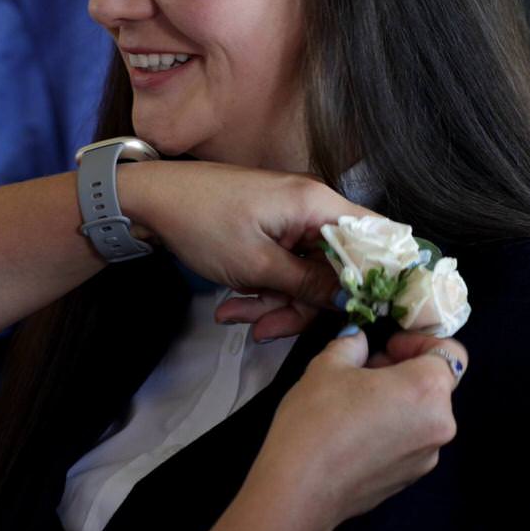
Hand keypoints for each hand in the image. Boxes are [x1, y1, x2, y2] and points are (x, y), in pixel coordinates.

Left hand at [119, 162, 361, 340]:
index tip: (366, 313)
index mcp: (317, 203)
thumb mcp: (256, 265)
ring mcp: (291, 219)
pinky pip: (283, 268)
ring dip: (274, 303)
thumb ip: (308, 285)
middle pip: (336, 268)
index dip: (379, 277)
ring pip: (305, 275)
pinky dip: (262, 289)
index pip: (376, 237)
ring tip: (236, 316)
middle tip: (267, 329)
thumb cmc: (201, 222)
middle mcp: (311, 207)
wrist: (150, 202)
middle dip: (302, 305)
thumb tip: (351, 300)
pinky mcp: (272, 231)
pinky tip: (232, 306)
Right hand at [251, 329, 464, 525]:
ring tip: (355, 406)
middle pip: (435, 385)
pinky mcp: (410, 480)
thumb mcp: (327, 366)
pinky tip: (355, 436)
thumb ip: (351, 345)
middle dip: (403, 372)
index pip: (449, 351)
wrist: (300, 489)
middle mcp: (441, 424)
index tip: (388, 347)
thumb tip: (358, 340)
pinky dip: (392, 432)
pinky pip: (410, 443)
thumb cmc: (317, 420)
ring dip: (398, 403)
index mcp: (428, 389)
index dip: (419, 342)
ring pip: (422, 416)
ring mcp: (428, 457)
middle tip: (364, 372)